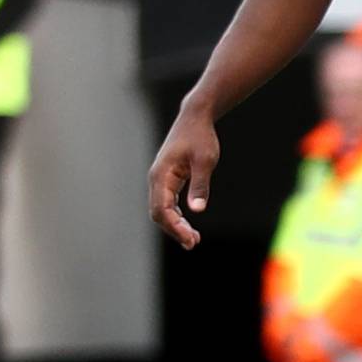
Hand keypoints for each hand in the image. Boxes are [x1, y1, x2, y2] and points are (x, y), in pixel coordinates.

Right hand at [148, 105, 218, 249]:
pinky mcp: (167, 180)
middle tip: (193, 243)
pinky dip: (175, 216)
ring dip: (175, 225)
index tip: (190, 239)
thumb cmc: (200, 137)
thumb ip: (200, 185)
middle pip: (158, 213)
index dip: (175, 227)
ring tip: (193, 239)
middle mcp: (156, 179)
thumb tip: (197, 210)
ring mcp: (160, 180)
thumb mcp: (204, 161)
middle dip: (174, 230)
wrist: (195, 118)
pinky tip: (187, 225)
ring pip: (161, 210)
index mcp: (161, 175)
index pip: (162, 209)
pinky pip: (166, 203)